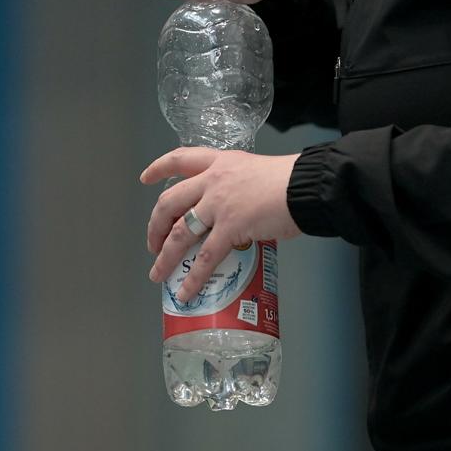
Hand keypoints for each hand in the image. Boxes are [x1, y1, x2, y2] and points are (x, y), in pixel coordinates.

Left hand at [141, 148, 300, 301]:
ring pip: (180, 233)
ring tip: (157, 274)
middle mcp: (212, 180)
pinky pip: (206, 258)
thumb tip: (237, 213)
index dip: (159, 168)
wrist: (305, 185)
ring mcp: (218, 204)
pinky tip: (186, 291)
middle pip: (170, 201)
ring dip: (165, 257)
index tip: (145, 178)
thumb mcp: (255, 172)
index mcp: (219, 162)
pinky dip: (193, 278)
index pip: (180, 159)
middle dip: (155, 225)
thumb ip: (238, 188)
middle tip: (153, 242)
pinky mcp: (230, 228)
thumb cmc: (290, 180)